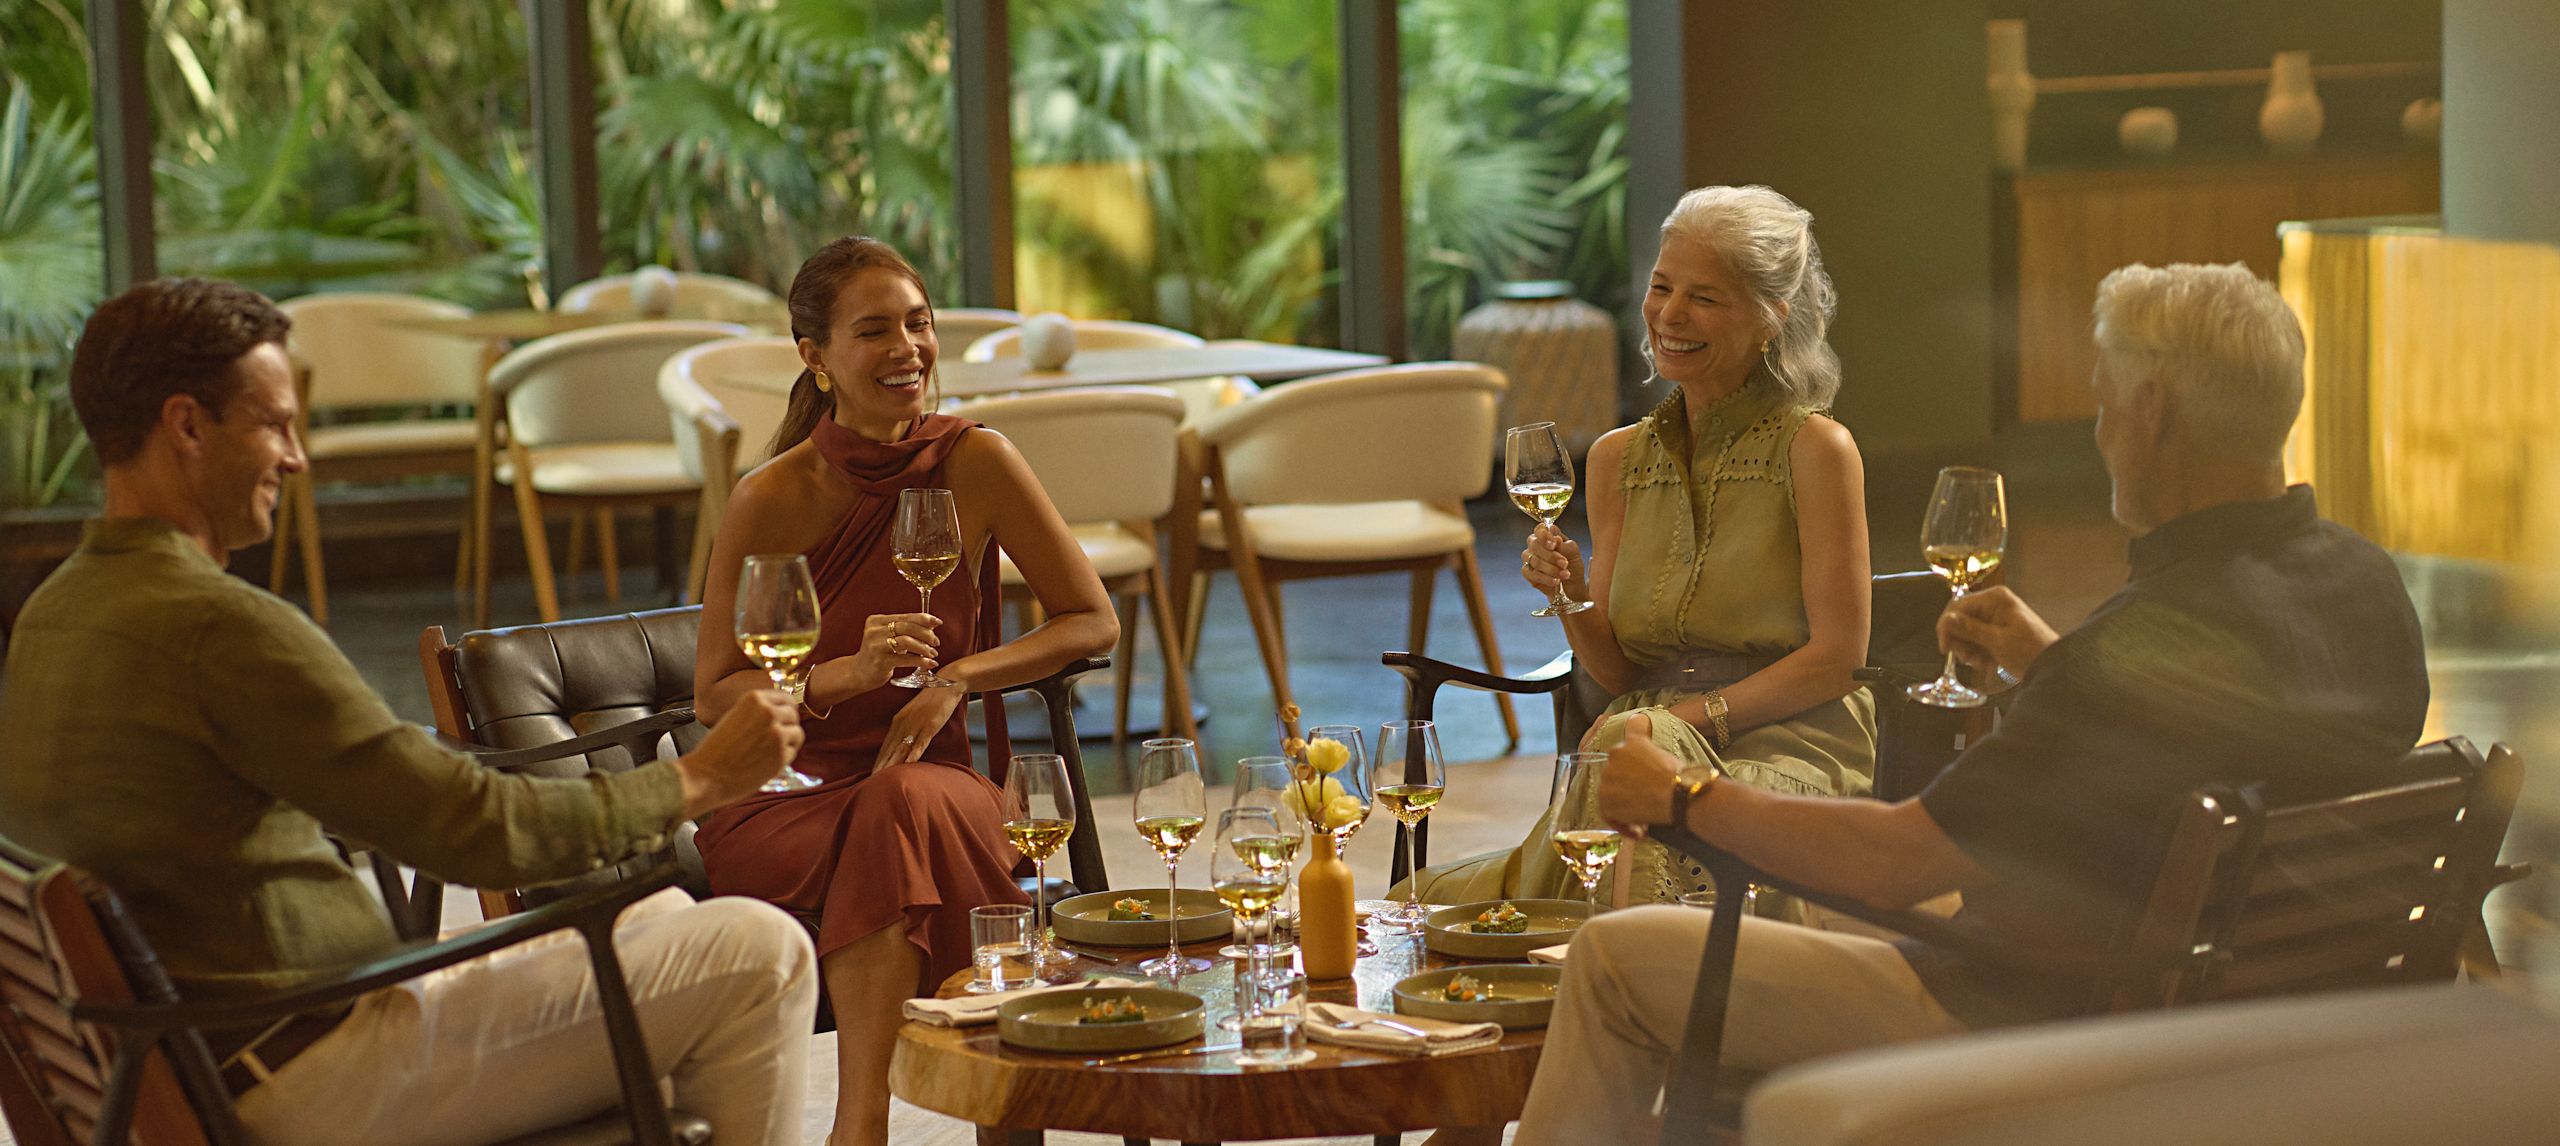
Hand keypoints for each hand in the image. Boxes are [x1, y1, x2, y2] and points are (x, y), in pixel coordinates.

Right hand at [678, 689, 802, 814]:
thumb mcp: (735, 717)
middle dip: (787, 726)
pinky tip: (764, 763)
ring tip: (767, 752)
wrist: (704, 776)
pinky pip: (792, 753)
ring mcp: (777, 734)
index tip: (781, 719)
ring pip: (797, 734)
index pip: (786, 698)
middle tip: (773, 739)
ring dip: (787, 743)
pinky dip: (782, 759)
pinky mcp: (781, 755)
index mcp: (754, 698)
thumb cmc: (715, 750)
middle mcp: (768, 712)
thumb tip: (783, 712)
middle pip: (794, 715)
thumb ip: (758, 712)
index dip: (785, 710)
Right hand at [819, 611, 940, 696]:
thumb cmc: (879, 653)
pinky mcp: (880, 662)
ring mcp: (876, 646)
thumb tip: (933, 623)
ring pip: (907, 642)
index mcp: (876, 620)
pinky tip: (929, 663)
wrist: (859, 673)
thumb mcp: (889, 637)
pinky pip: (905, 659)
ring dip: (924, 648)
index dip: (924, 618)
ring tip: (933, 654)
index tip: (938, 622)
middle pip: (907, 627)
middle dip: (926, 634)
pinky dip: (921, 661)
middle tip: (936, 642)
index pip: (905, 616)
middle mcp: (874, 631)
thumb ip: (907, 629)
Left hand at [874, 678, 965, 769]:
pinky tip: (909, 763)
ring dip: (893, 763)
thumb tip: (901, 741)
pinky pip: (921, 742)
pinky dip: (915, 753)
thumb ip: (906, 726)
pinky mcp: (930, 726)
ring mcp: (917, 725)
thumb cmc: (931, 699)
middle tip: (872, 781)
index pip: (885, 745)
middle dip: (881, 766)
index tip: (872, 774)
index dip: (879, 760)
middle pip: (890, 749)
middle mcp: (904, 724)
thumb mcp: (914, 712)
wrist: (946, 683)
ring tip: (884, 777)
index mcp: (898, 720)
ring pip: (902, 748)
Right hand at [1522, 522, 1587, 601]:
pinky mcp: (1527, 573)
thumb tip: (1556, 539)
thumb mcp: (1574, 554)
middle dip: (1551, 555)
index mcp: (1547, 537)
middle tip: (1564, 563)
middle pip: (1534, 544)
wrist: (1572, 588)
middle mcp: (1535, 545)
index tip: (1554, 544)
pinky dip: (1545, 578)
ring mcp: (1529, 559)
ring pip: (1533, 560)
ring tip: (1565, 575)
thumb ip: (1565, 546)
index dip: (1544, 535)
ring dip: (1551, 569)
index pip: (1539, 530)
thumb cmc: (1572, 567)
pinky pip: (1530, 573)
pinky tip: (1556, 581)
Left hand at [1595, 715, 1677, 832]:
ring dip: (1626, 806)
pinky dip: (1623, 824)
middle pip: (1617, 774)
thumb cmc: (1681, 777)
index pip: (1625, 742)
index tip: (1641, 773)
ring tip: (1646, 816)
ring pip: (1611, 793)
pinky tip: (1640, 829)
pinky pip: (1609, 814)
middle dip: (1630, 788)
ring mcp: (1608, 778)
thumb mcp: (1664, 749)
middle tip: (1648, 800)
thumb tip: (1639, 725)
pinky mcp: (1606, 800)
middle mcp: (1615, 755)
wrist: (1679, 795)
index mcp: (1631, 741)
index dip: (1631, 762)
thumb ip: (1646, 741)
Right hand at [1936, 586, 2059, 679]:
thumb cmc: (2030, 650)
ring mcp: (1995, 617)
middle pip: (1960, 620)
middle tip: (1968, 659)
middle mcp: (1993, 604)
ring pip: (1966, 632)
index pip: (1958, 606)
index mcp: (1994, 598)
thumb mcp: (1997, 641)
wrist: (2053, 666)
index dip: (1947, 627)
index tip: (1945, 648)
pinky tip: (1988, 662)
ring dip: (1969, 650)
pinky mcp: (1996, 631)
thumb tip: (1946, 620)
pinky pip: (1976, 640)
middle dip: (1961, 641)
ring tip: (1982, 662)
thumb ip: (1970, 629)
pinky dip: (1978, 653)